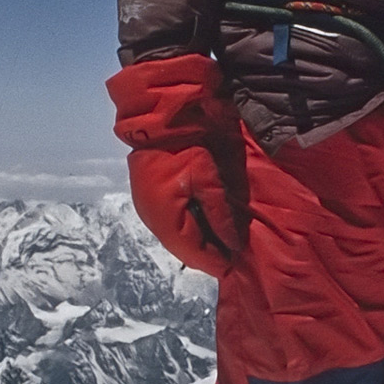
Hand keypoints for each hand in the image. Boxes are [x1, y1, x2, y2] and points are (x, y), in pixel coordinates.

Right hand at [107, 54, 248, 271]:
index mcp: (166, 218)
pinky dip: (188, 228)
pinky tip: (204, 225)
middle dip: (207, 255)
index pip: (194, 252)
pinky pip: (171, 223)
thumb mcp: (208, 179)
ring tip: (221, 245)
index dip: (215, 261)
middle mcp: (153, 219)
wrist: (159, 117)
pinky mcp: (148, 199)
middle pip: (184, 248)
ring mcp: (148, 210)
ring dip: (198, 243)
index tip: (235, 266)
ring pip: (177, 237)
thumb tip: (232, 245)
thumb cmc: (186, 145)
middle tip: (231, 257)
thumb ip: (220, 215)